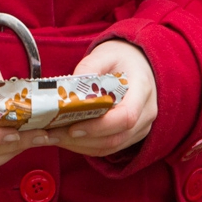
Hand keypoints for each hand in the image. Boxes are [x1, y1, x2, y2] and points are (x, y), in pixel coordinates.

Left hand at [56, 39, 156, 157]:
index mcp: (142, 89)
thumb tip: (69, 88)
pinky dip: (88, 146)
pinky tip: (67, 138)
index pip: (126, 117)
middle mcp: (147, 113)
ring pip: (113, 146)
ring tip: (55, 137)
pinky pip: (111, 147)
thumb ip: (88, 67)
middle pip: (117, 137)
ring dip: (82, 146)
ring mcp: (142, 126)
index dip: (99, 127)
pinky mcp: (133, 134)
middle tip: (54, 134)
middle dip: (83, 139)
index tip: (73, 128)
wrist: (139, 63)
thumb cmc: (120, 58)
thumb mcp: (104, 54)